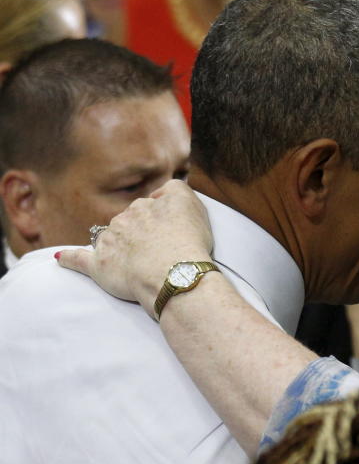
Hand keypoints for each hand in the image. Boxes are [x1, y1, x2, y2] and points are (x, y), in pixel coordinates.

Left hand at [57, 180, 212, 314]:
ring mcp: (109, 242)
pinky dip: (69, 258)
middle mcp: (124, 219)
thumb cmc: (187, 241)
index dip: (161, 220)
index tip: (171, 233)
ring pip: (109, 238)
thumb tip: (159, 192)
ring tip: (138, 263)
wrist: (174, 274)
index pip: (149, 206)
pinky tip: (60, 259)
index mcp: (144, 205)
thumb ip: (175, 189)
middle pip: (129, 222)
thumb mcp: (192, 203)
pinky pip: (79, 259)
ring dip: (118, 245)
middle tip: (160, 250)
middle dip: (139, 232)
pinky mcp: (99, 266)